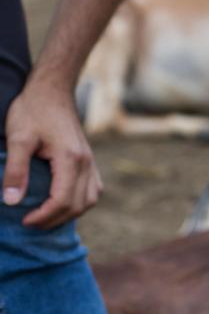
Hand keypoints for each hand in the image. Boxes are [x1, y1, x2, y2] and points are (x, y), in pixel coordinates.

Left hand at [3, 78, 102, 228]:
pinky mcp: (89, 159)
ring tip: (46, 217)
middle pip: (78, 204)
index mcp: (71, 158)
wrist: (52, 90)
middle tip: (29, 222)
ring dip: (69, 213)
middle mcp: (86, 162)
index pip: (62, 200)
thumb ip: (16, 170)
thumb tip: (11, 202)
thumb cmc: (33, 110)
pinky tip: (63, 203)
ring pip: (90, 199)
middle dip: (54, 220)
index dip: (43, 216)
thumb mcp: (18, 138)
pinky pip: (92, 189)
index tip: (23, 220)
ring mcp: (90, 160)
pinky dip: (80, 202)